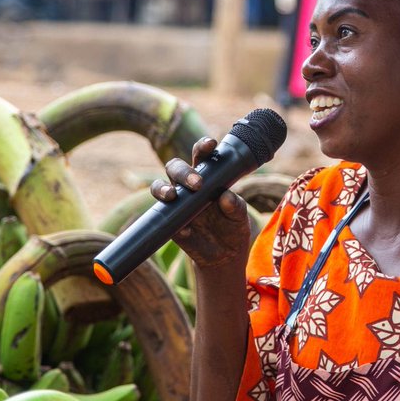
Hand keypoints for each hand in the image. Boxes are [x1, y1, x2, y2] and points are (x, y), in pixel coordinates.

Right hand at [149, 136, 251, 268]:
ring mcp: (176, 204)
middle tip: (197, 184)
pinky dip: (172, 222)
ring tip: (172, 196)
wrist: (226, 256)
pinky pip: (163, 218)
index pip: (201, 156)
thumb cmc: (233, 227)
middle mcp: (187, 187)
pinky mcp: (170, 224)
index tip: (211, 144)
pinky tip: (184, 229)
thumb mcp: (240, 217)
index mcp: (207, 177)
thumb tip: (226, 196)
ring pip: (159, 187)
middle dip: (183, 172)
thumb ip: (235, 206)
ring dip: (163, 189)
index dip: (203, 147)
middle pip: (175, 167)